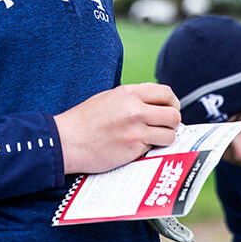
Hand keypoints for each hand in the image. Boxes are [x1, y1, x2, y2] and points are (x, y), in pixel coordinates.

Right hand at [54, 83, 180, 173]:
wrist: (67, 141)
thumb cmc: (85, 120)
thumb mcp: (109, 98)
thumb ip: (133, 97)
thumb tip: (155, 102)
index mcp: (129, 93)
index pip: (166, 93)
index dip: (172, 102)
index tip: (170, 109)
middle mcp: (135, 109)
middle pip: (173, 114)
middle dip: (173, 122)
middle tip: (165, 126)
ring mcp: (135, 130)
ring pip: (169, 134)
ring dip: (165, 137)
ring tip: (153, 138)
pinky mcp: (133, 148)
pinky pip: (154, 148)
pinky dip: (150, 148)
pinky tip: (138, 147)